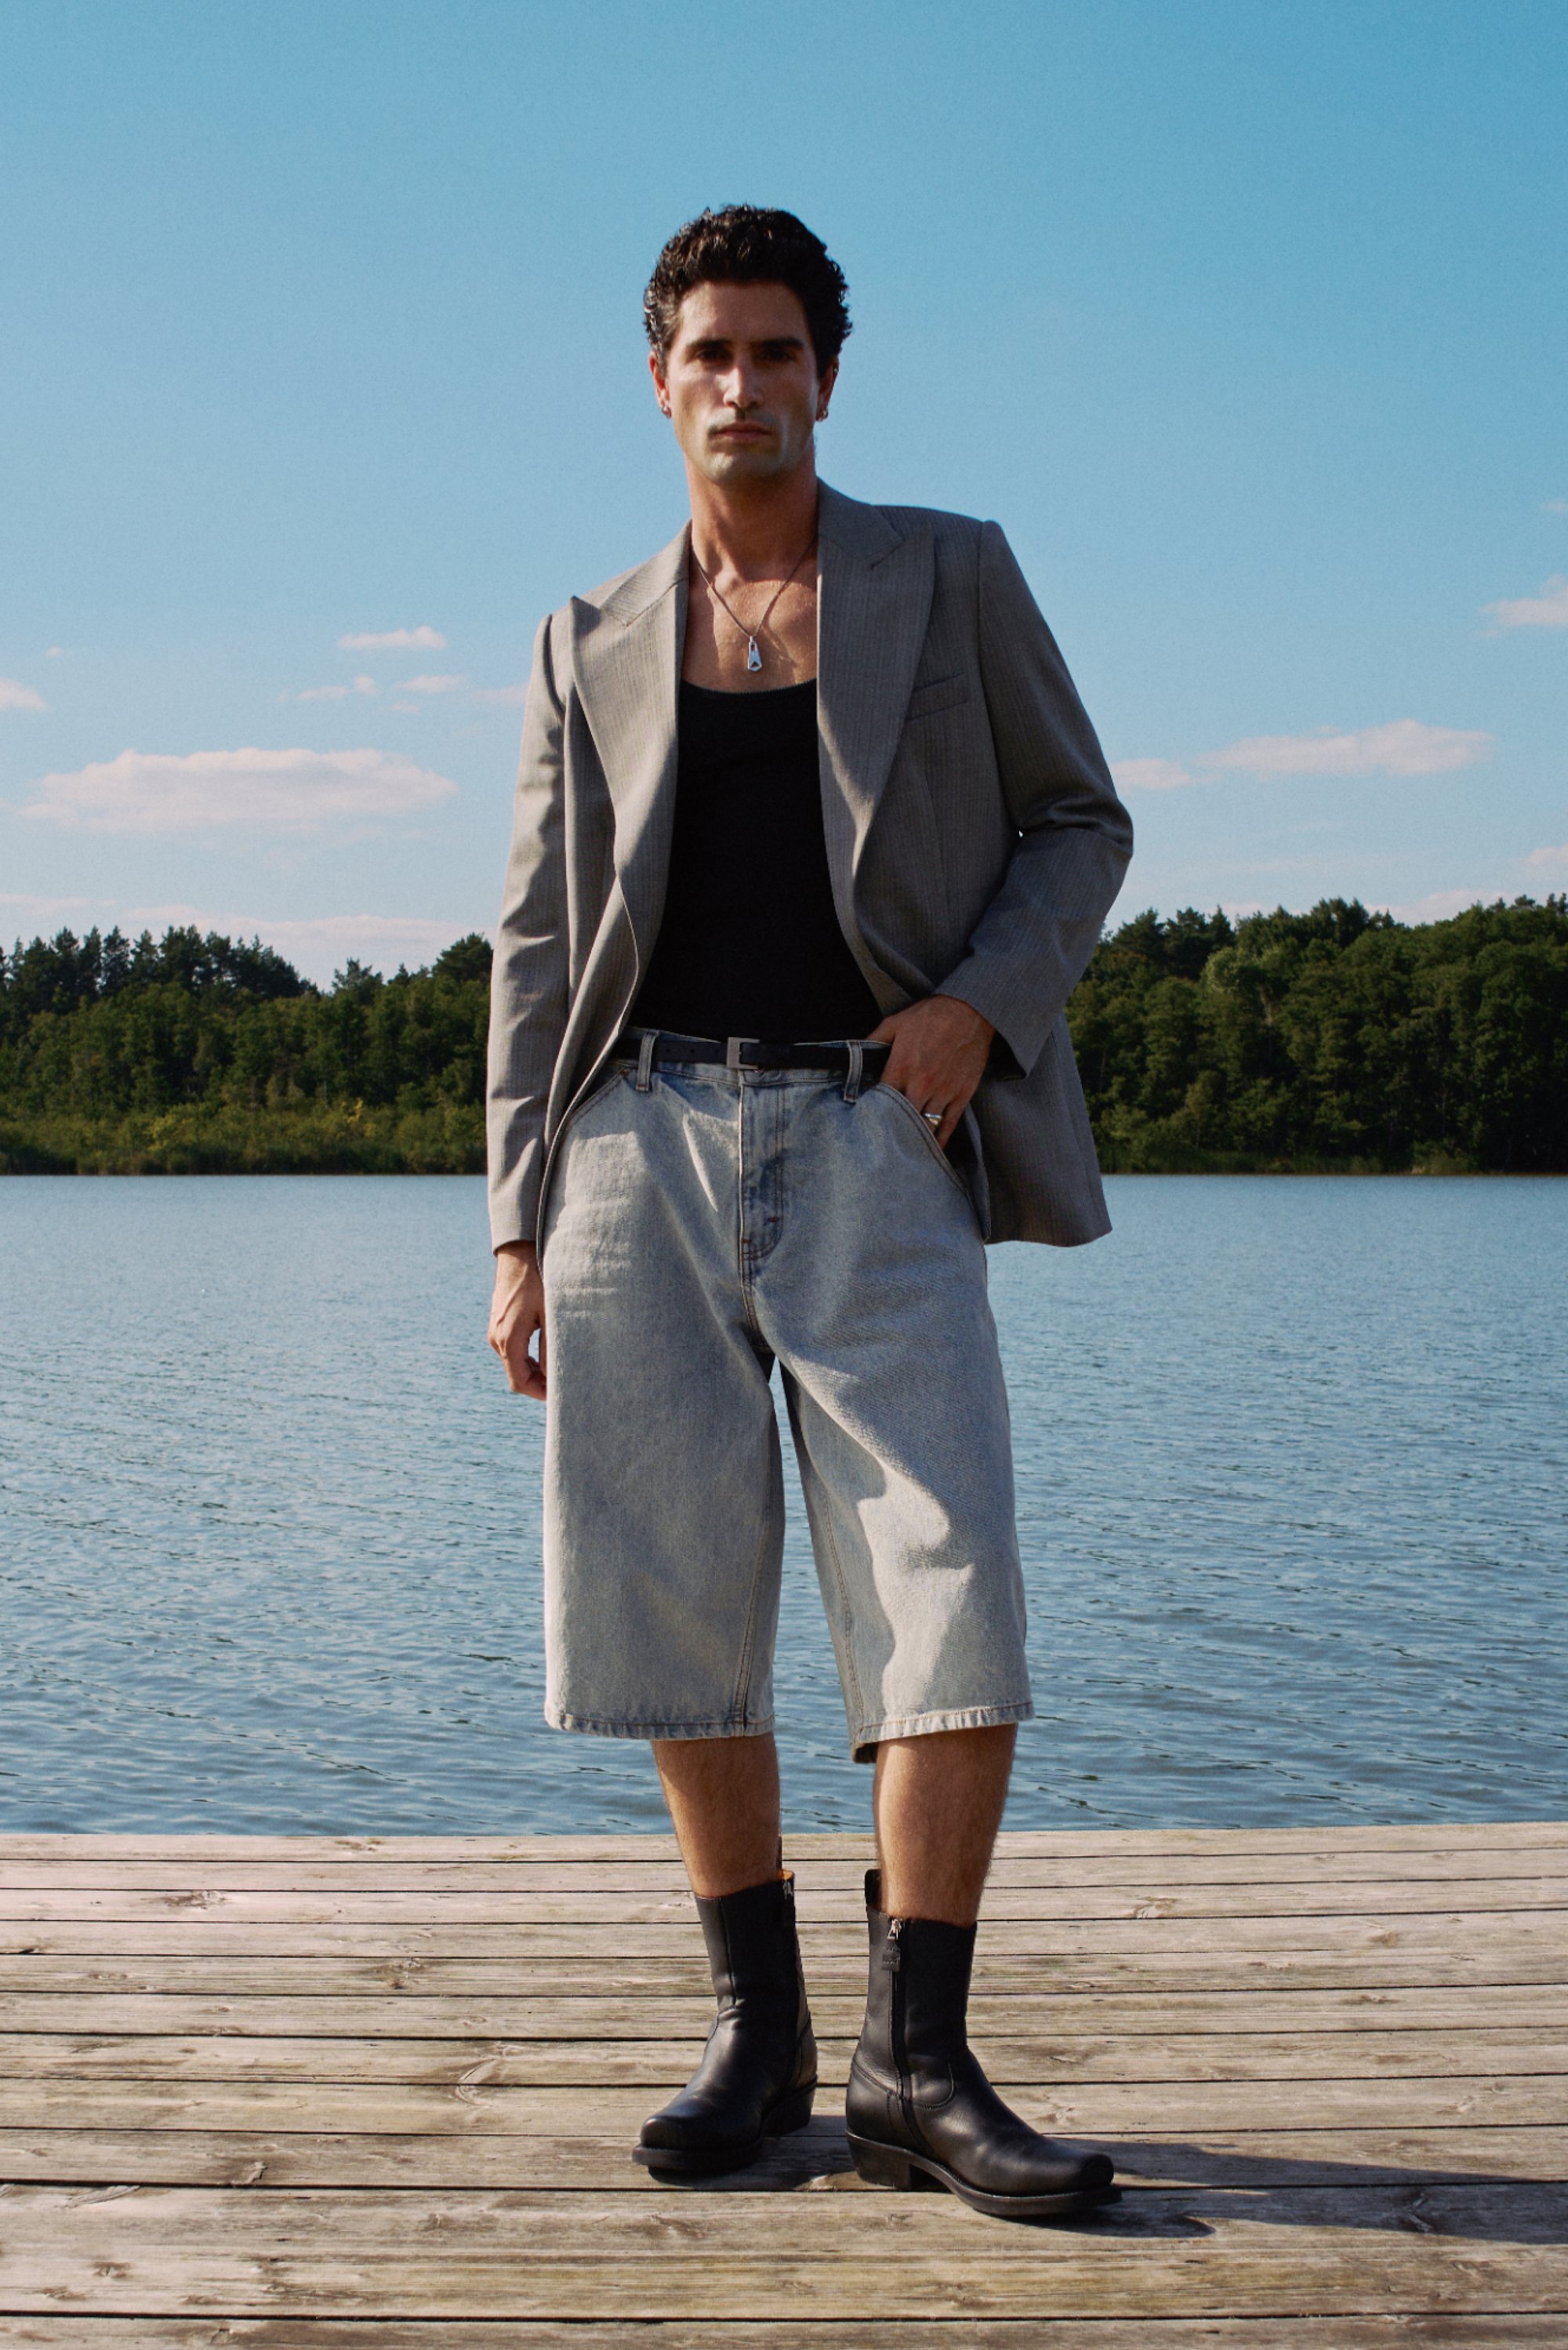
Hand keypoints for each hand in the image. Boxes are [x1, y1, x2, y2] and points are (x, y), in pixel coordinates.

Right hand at [488, 1242, 546, 1398]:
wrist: (518, 1254)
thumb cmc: (538, 1281)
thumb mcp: (550, 1314)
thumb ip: (551, 1346)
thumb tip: (555, 1375)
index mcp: (508, 1340)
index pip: (519, 1383)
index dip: (539, 1394)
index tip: (559, 1395)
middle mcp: (497, 1339)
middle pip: (516, 1376)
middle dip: (539, 1384)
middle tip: (564, 1383)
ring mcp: (495, 1331)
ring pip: (514, 1364)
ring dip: (534, 1371)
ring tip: (559, 1368)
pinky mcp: (498, 1324)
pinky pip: (512, 1350)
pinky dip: (527, 1359)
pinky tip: (546, 1354)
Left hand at [868, 994, 994, 1147]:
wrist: (970, 1011)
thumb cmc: (931, 1016)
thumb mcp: (895, 1022)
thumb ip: (873, 1040)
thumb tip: (854, 1053)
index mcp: (900, 1067)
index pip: (879, 1101)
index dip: (871, 1112)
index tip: (865, 1120)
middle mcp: (920, 1085)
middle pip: (900, 1119)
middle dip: (890, 1129)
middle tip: (882, 1141)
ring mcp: (942, 1093)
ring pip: (923, 1126)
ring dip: (912, 1137)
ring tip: (902, 1148)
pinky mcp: (961, 1096)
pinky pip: (947, 1126)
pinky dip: (938, 1141)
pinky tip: (929, 1150)